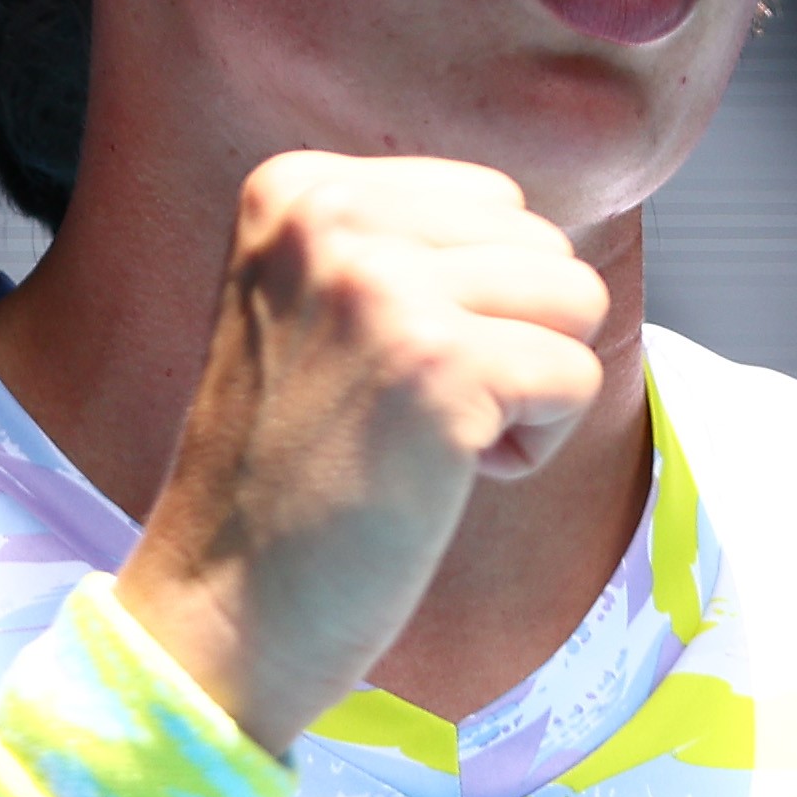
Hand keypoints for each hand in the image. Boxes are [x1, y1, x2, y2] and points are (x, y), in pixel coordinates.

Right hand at [113, 154, 612, 746]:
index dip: (470, 304)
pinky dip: (533, 447)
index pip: (493, 200)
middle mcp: (329, 215)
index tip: (377, 372)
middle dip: (508, 341)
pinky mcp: (438, 367)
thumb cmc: (287, 476)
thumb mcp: (315, 308)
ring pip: (575, 300)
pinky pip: (578, 376)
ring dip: (527, 389)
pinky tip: (444, 477)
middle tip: (403, 417)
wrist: (217, 609)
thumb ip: (405, 245)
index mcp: (295, 187)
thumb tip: (550, 231)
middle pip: (543, 243)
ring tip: (427, 440)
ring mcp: (382, 287)